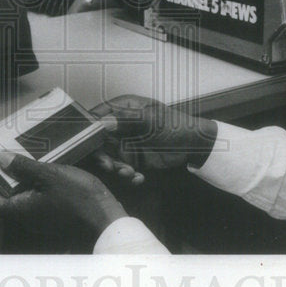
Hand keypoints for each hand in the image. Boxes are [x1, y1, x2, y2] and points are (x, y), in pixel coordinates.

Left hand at [0, 152, 126, 237]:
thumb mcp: (50, 175)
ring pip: (36, 193)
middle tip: (29, 157)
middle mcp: (30, 218)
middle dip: (22, 174)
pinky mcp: (60, 216)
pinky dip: (57, 184)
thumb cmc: (78, 200)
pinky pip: (52, 198)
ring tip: (50, 161)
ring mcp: (46, 218)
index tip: (2, 165)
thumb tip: (2, 160)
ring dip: (43, 176)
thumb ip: (24, 167)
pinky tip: (67, 171)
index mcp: (22, 210)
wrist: (108, 221)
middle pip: (15, 195)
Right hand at [94, 95, 217, 173]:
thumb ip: (128, 121)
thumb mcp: (152, 122)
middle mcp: (120, 126)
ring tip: (129, 173)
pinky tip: (138, 178)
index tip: (91, 146)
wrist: (194, 146)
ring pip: (108, 158)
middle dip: (102, 156)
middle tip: (110, 166)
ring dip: (116, 168)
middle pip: (98, 141)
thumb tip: (104, 123)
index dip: (91, 132)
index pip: (97, 117)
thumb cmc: (177, 126)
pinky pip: (121, 169)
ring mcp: (125, 143)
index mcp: (123, 109)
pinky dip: (128, 176)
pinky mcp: (131, 159)